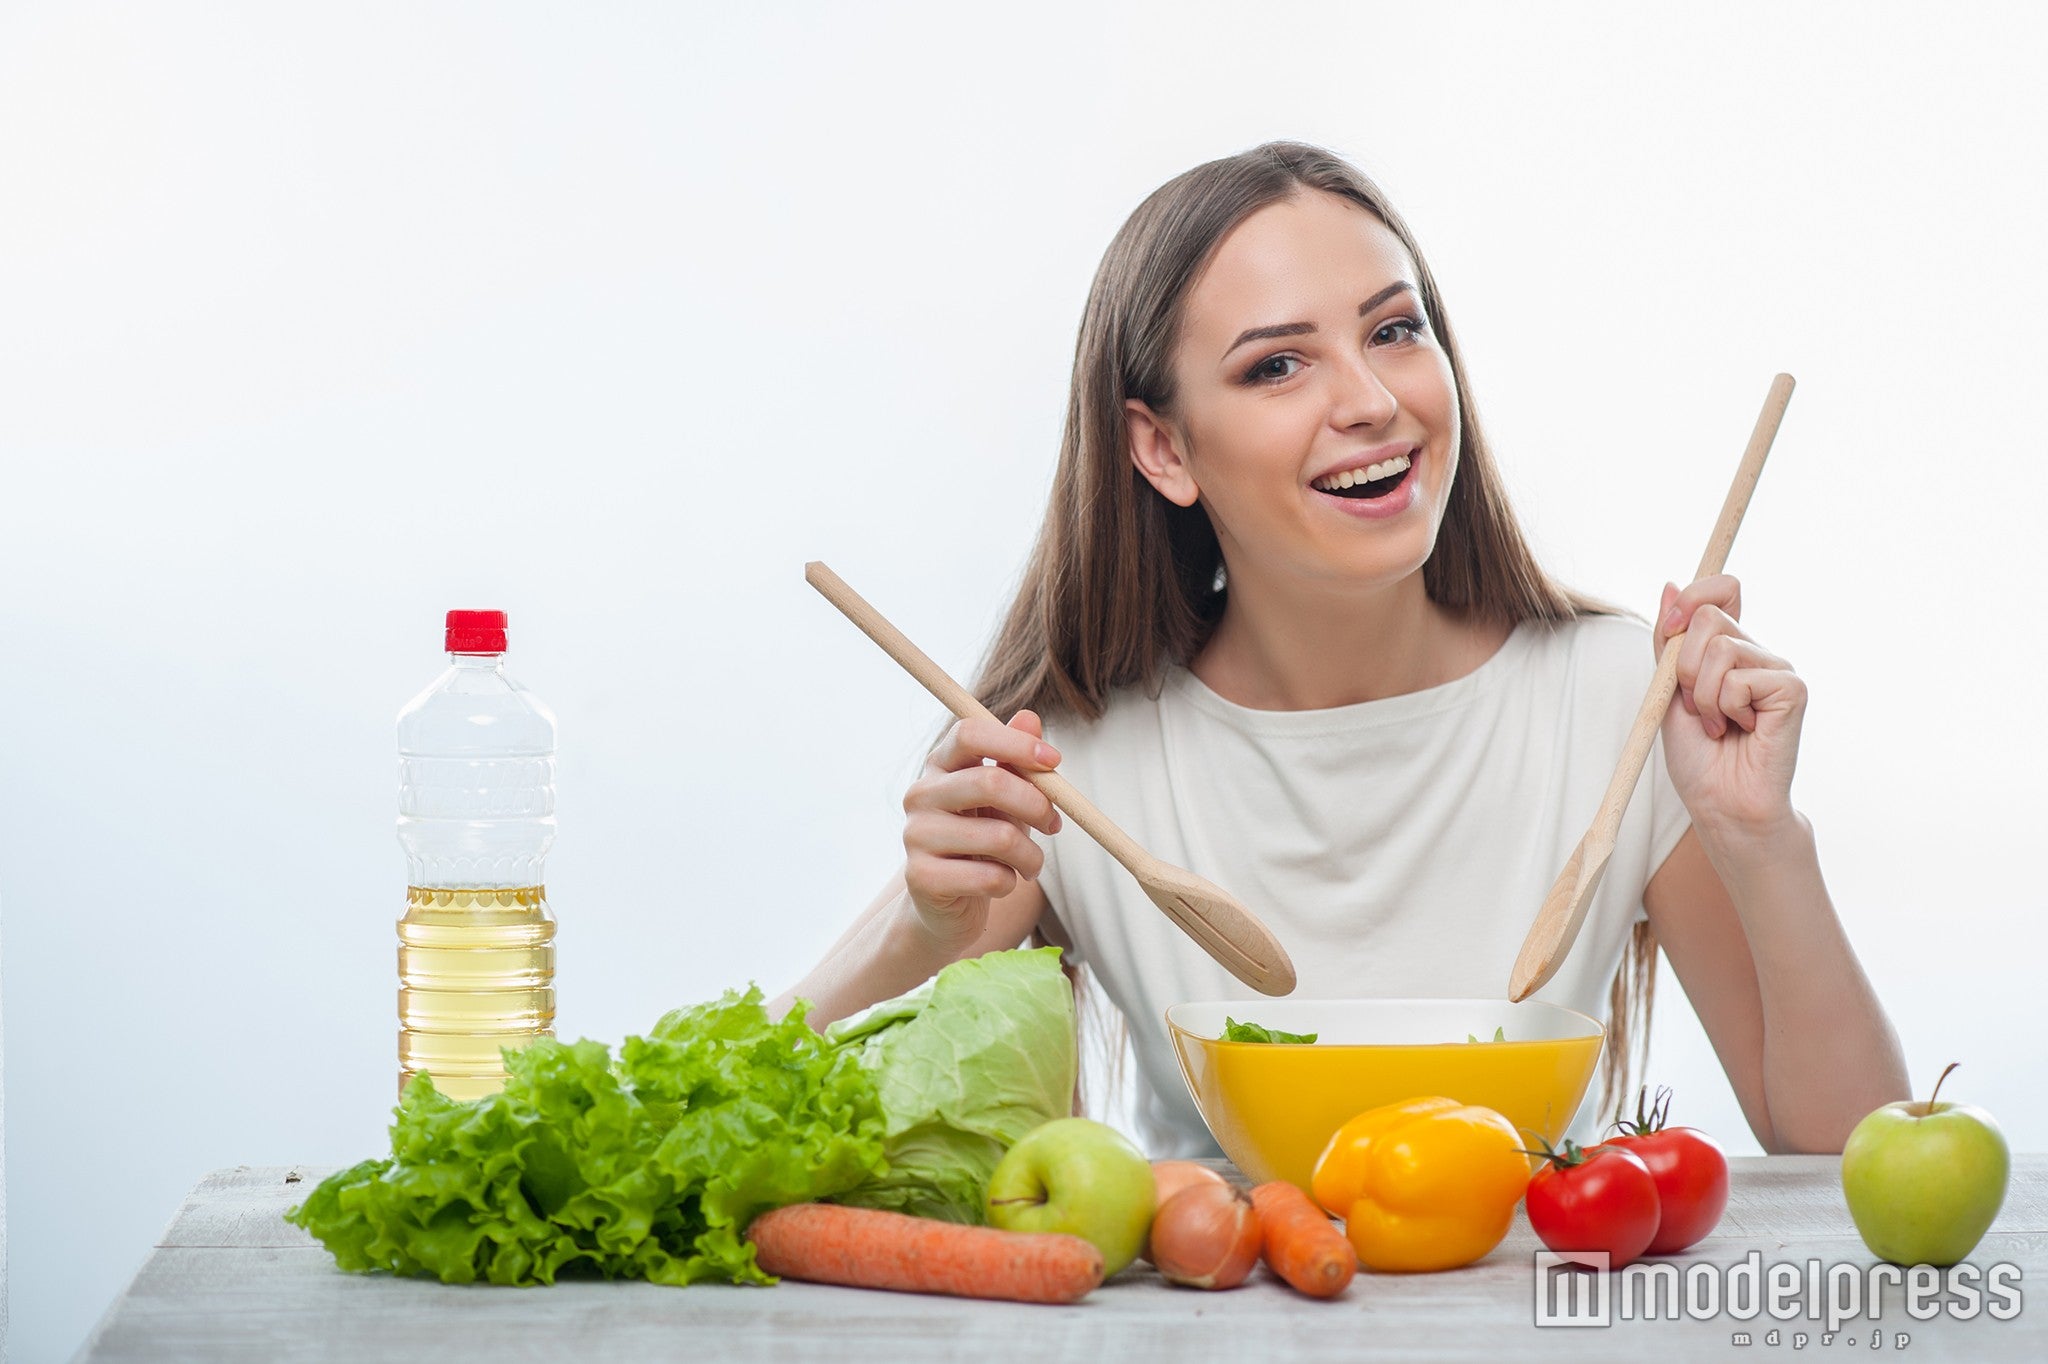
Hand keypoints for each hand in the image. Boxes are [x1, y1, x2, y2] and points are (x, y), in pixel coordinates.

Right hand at [901, 710, 1063, 952]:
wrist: (948, 904)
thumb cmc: (982, 842)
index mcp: (940, 765)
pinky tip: (1001, 883)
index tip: (1054, 761)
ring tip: (1031, 865)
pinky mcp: (920, 878)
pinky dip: (1009, 883)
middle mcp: (920, 794)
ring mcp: (915, 836)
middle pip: (989, 782)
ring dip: (1031, 856)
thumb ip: (1015, 761)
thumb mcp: (1004, 799)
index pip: (970, 733)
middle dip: (1036, 804)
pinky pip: (989, 877)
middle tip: (1054, 824)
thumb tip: (1030, 717)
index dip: (1016, 743)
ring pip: (999, 837)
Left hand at [1654, 575, 1806, 836]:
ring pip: (1720, 648)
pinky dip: (1726, 708)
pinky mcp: (1792, 689)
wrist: (1720, 801)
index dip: (1691, 598)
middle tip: (1696, 705)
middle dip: (1684, 665)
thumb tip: (1671, 585)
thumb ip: (1669, 639)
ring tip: (1717, 724)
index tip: (1669, 630)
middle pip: (1709, 616)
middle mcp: (1756, 652)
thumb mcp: (1668, 688)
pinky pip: (1740, 679)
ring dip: (1703, 694)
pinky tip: (1740, 730)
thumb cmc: (1697, 754)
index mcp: (1729, 647)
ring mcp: (1776, 669)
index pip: (1720, 589)